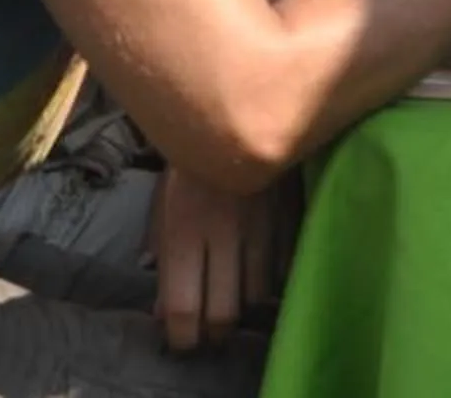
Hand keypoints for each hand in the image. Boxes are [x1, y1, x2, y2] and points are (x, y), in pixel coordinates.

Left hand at [151, 166, 298, 351]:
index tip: (182, 342)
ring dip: (245, 304)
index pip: (183, 307)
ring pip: (257, 295)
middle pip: (223, 313)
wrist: (234, 108)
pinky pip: (284, 267)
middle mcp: (222, 235)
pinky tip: (262, 275)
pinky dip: (273, 279)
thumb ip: (162, 256)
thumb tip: (164, 310)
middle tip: (210, 332)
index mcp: (183, 232)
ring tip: (236, 301)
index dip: (182, 336)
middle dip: (215, 332)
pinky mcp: (288, 215)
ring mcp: (260, 226)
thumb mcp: (162, 204)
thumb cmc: (187, 160)